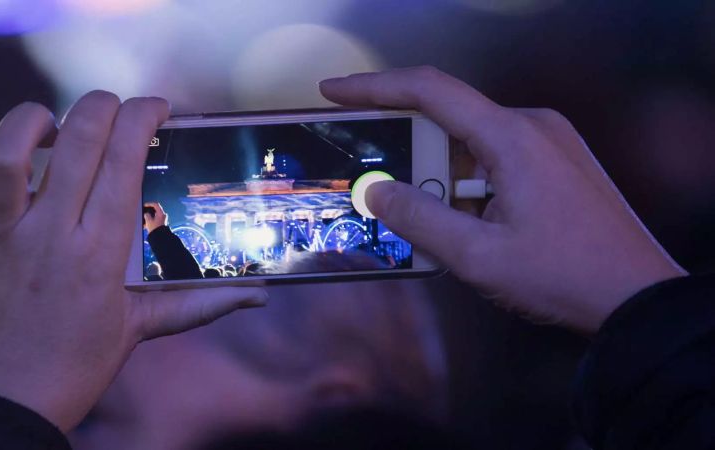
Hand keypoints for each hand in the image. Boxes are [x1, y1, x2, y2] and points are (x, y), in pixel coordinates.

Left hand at [0, 92, 266, 430]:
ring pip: (7, 148)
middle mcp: (48, 234)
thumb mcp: (138, 330)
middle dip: (102, 105)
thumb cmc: (71, 368)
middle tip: (112, 109)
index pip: (126, 157)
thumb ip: (199, 303)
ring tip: (48, 129)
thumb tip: (258, 295)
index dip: (144, 115)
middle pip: (78, 137)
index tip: (155, 109)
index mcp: (100, 252)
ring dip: (31, 122)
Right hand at [143, 202, 166, 233]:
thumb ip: (146, 215)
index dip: (149, 204)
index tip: (145, 205)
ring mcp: (162, 221)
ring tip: (143, 220)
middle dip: (148, 212)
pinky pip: (155, 221)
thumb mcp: (148, 221)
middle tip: (143, 213)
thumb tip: (146, 214)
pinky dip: (150, 222)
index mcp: (161, 214)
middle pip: (155, 211)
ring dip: (148, 218)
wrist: (159, 238)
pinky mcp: (161, 225)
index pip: (156, 205)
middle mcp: (163, 216)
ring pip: (154, 216)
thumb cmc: (155, 229)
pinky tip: (145, 225)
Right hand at [320, 67, 685, 333]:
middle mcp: (533, 125)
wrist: (640, 297)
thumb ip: (419, 219)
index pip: (429, 90)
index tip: (333, 91)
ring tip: (421, 216)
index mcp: (512, 136)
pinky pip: (495, 157)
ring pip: (471, 142)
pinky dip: (465, 180)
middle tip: (373, 182)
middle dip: (406, 149)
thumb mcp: (478, 256)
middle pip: (448, 118)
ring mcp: (550, 141)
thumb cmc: (563, 276)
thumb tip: (377, 191)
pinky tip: (458, 218)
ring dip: (438, 173)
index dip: (373, 86)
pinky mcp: (557, 161)